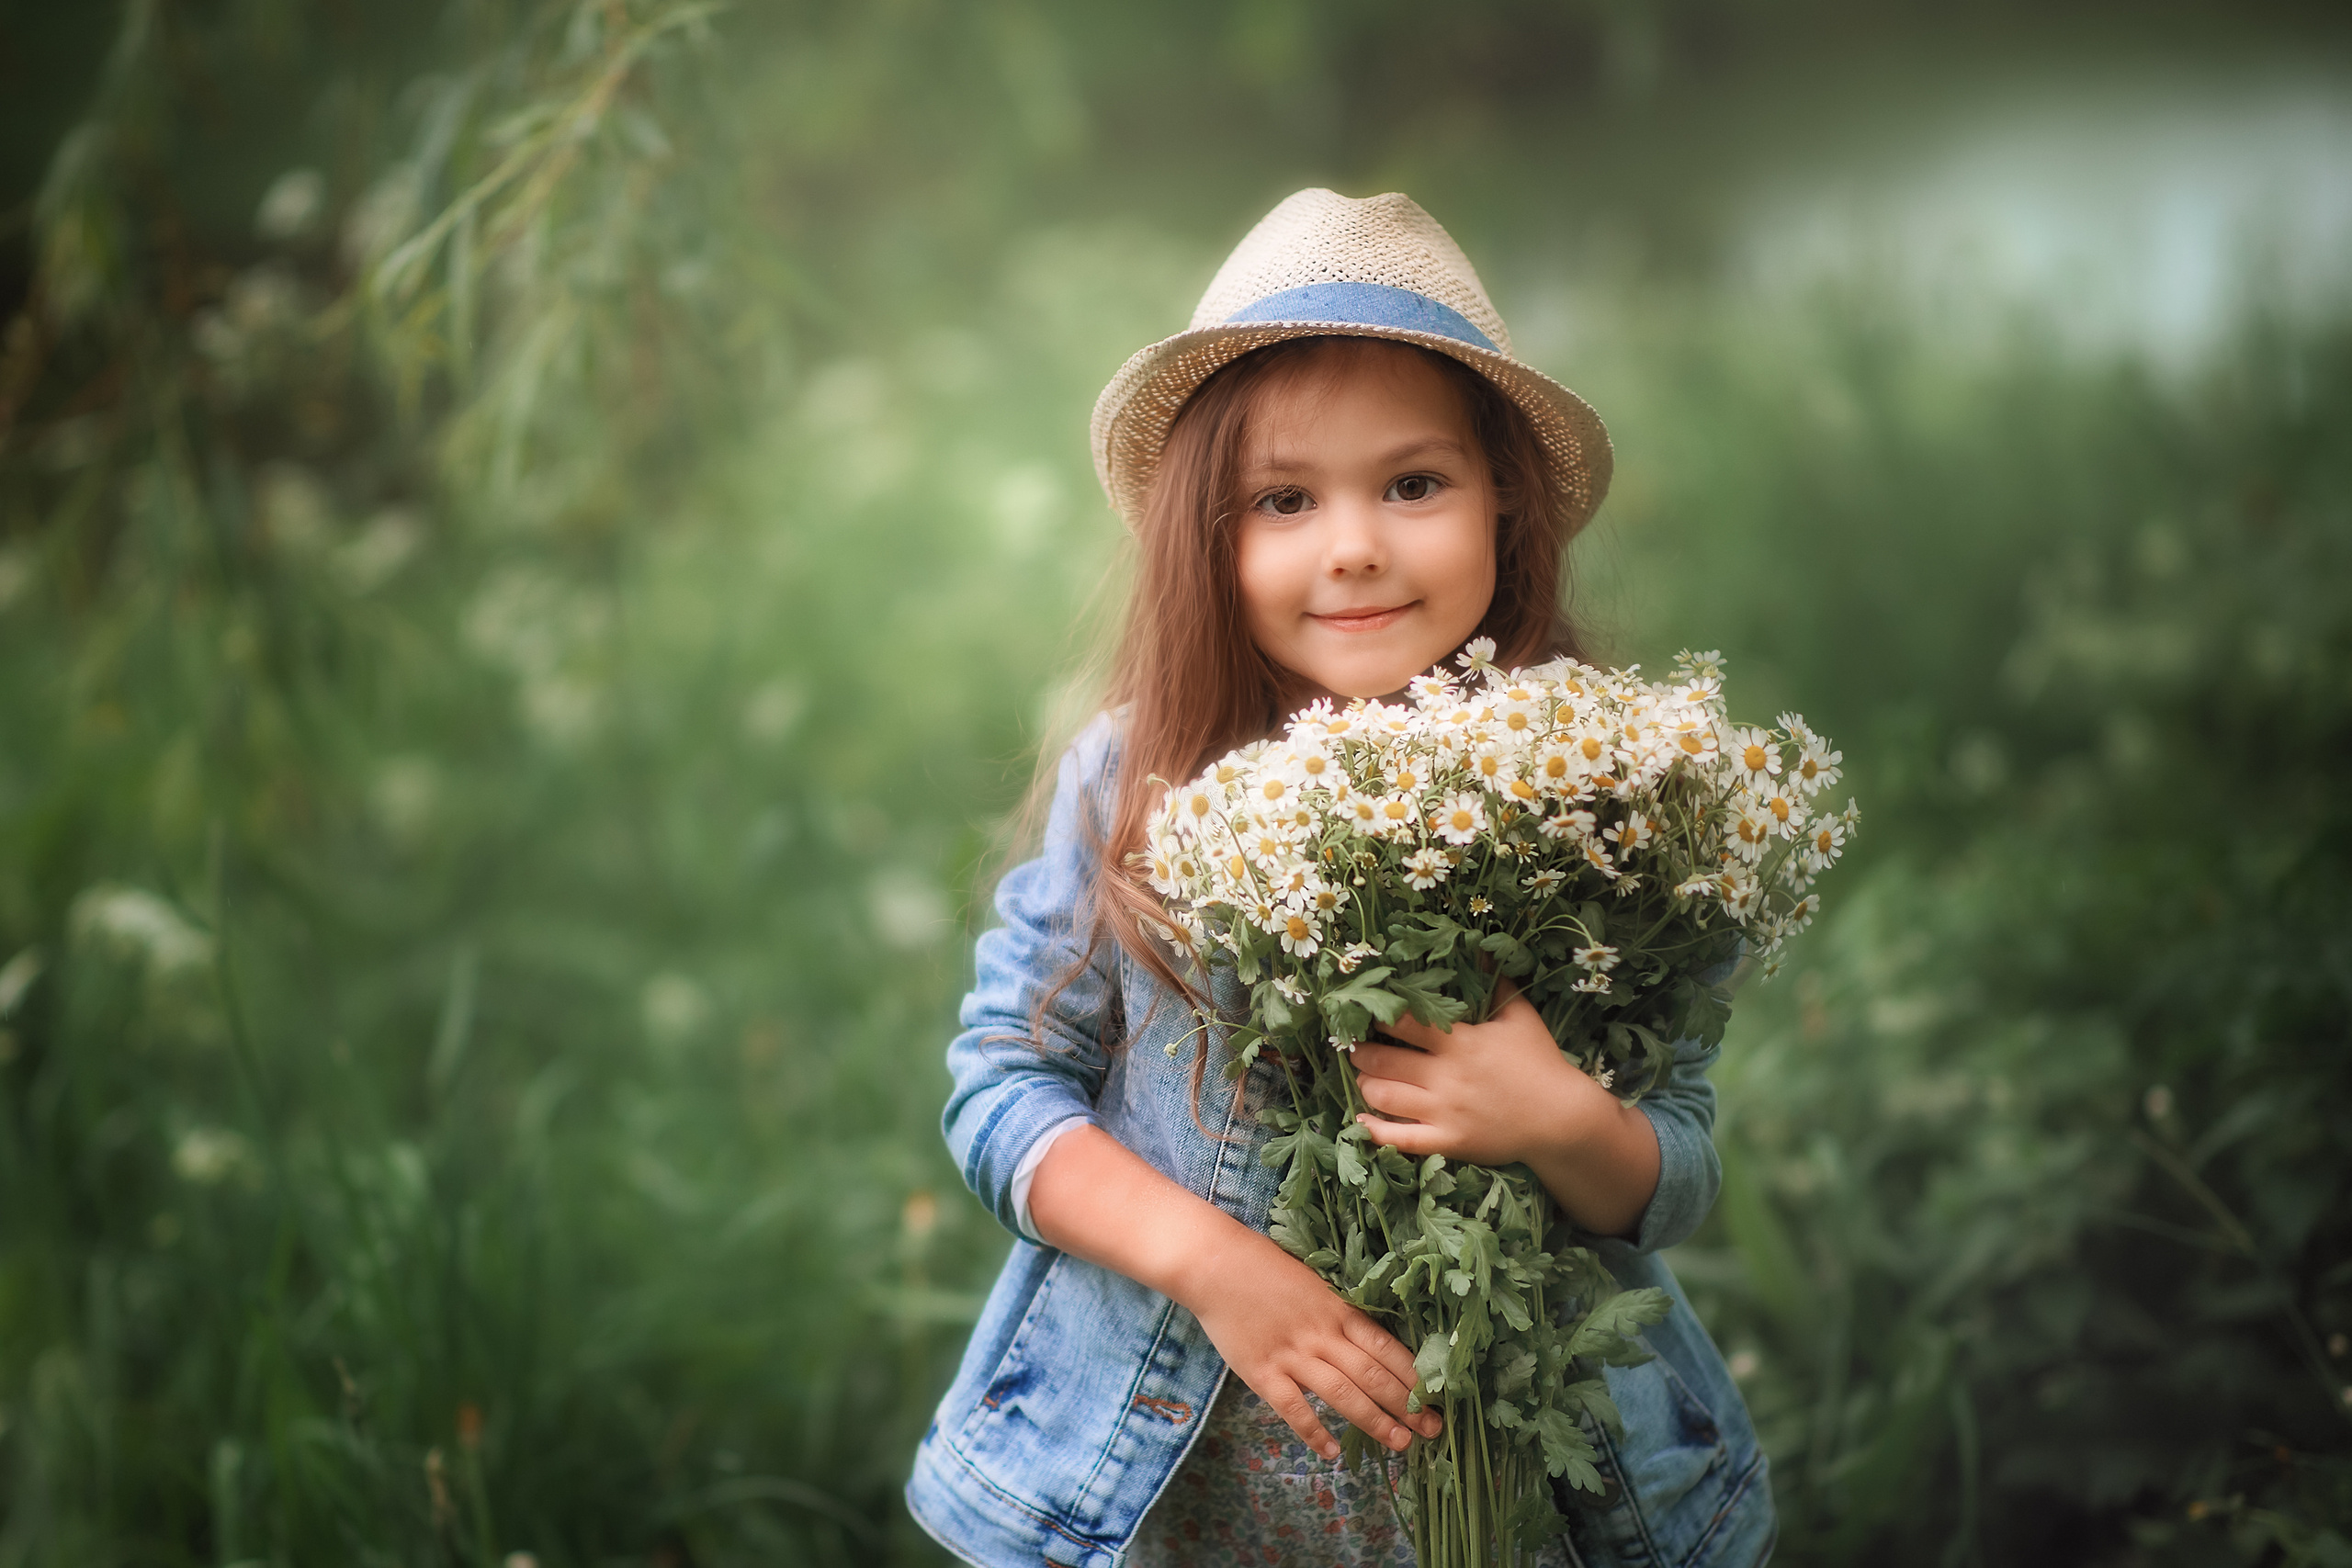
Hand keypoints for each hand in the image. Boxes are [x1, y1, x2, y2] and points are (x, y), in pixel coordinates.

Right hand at [1180, 1226, 1443, 1461]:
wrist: (1213, 1263)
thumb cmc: (1263, 1267)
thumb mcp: (1313, 1283)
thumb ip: (1338, 1312)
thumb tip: (1369, 1342)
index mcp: (1337, 1309)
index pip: (1386, 1347)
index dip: (1413, 1375)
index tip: (1435, 1397)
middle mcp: (1321, 1334)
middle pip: (1372, 1374)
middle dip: (1407, 1405)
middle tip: (1432, 1430)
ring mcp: (1291, 1354)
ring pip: (1342, 1394)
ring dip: (1374, 1421)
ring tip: (1399, 1444)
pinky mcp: (1261, 1372)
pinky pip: (1293, 1408)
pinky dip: (1314, 1432)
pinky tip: (1332, 1451)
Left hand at [1350, 983, 1601, 1166]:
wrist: (1563, 1119)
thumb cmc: (1541, 1063)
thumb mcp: (1520, 1016)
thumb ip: (1495, 982)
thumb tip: (1479, 948)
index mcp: (1460, 1042)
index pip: (1404, 1022)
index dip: (1379, 1016)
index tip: (1367, 1011)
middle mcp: (1446, 1077)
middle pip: (1384, 1061)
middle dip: (1362, 1052)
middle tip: (1355, 1047)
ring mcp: (1445, 1113)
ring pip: (1385, 1097)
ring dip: (1366, 1085)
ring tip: (1363, 1077)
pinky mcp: (1448, 1142)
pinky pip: (1400, 1139)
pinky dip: (1375, 1130)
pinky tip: (1362, 1121)